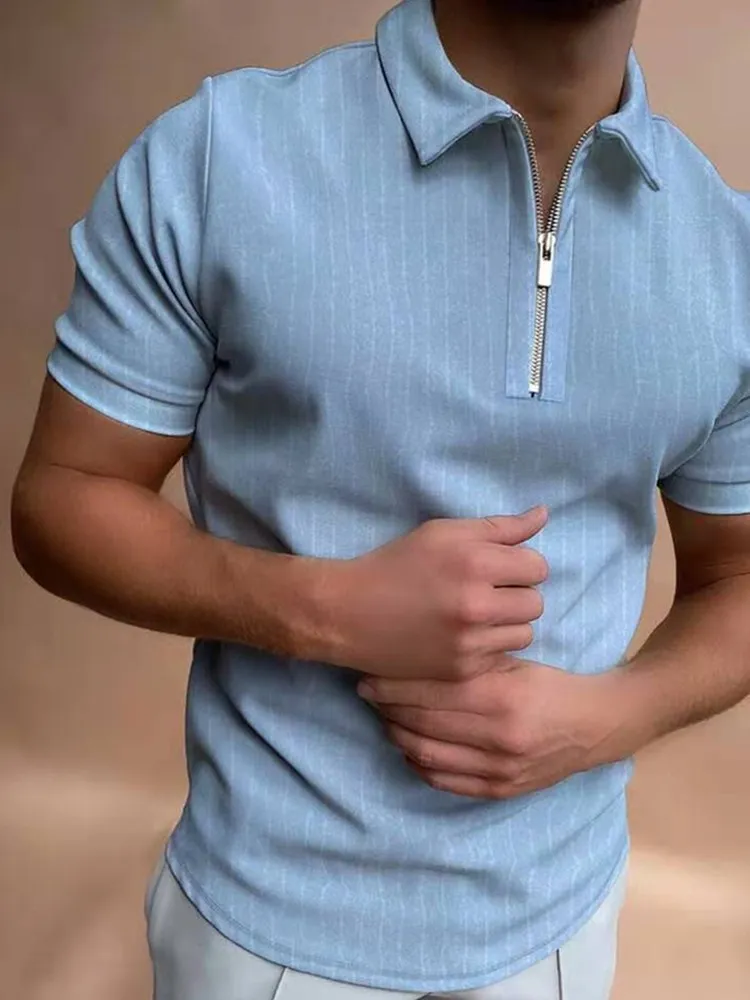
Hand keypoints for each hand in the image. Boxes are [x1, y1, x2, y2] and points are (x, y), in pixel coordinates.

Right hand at [319, 507, 548, 680]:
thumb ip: (499, 527)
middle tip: (486, 591)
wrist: (349, 613)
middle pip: (536, 602)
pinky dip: (488, 646)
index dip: (520, 565)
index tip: (497, 568)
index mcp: (474, 561)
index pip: (537, 566)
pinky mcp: (462, 669)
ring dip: (507, 623)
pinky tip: (461, 635)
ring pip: (524, 633)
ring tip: (476, 615)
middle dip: (517, 594)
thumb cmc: (396, 565)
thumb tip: (543, 514)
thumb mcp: (443, 533)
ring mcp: (470, 641)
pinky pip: (501, 656)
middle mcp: (477, 603)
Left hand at [357, 659, 637, 798]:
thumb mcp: (514, 663)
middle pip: (422, 723)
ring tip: (382, 717)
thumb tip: (416, 654)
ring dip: (397, 736)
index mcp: (501, 697)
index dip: (393, 686)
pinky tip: (407, 746)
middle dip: (387, 709)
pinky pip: (444, 781)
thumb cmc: (550, 685)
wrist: (596, 726)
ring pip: (426, 755)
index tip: (368, 675)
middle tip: (367, 693)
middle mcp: (497, 737)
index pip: (430, 692)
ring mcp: (498, 769)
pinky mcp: (499, 790)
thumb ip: (470, 663)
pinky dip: (417, 764)